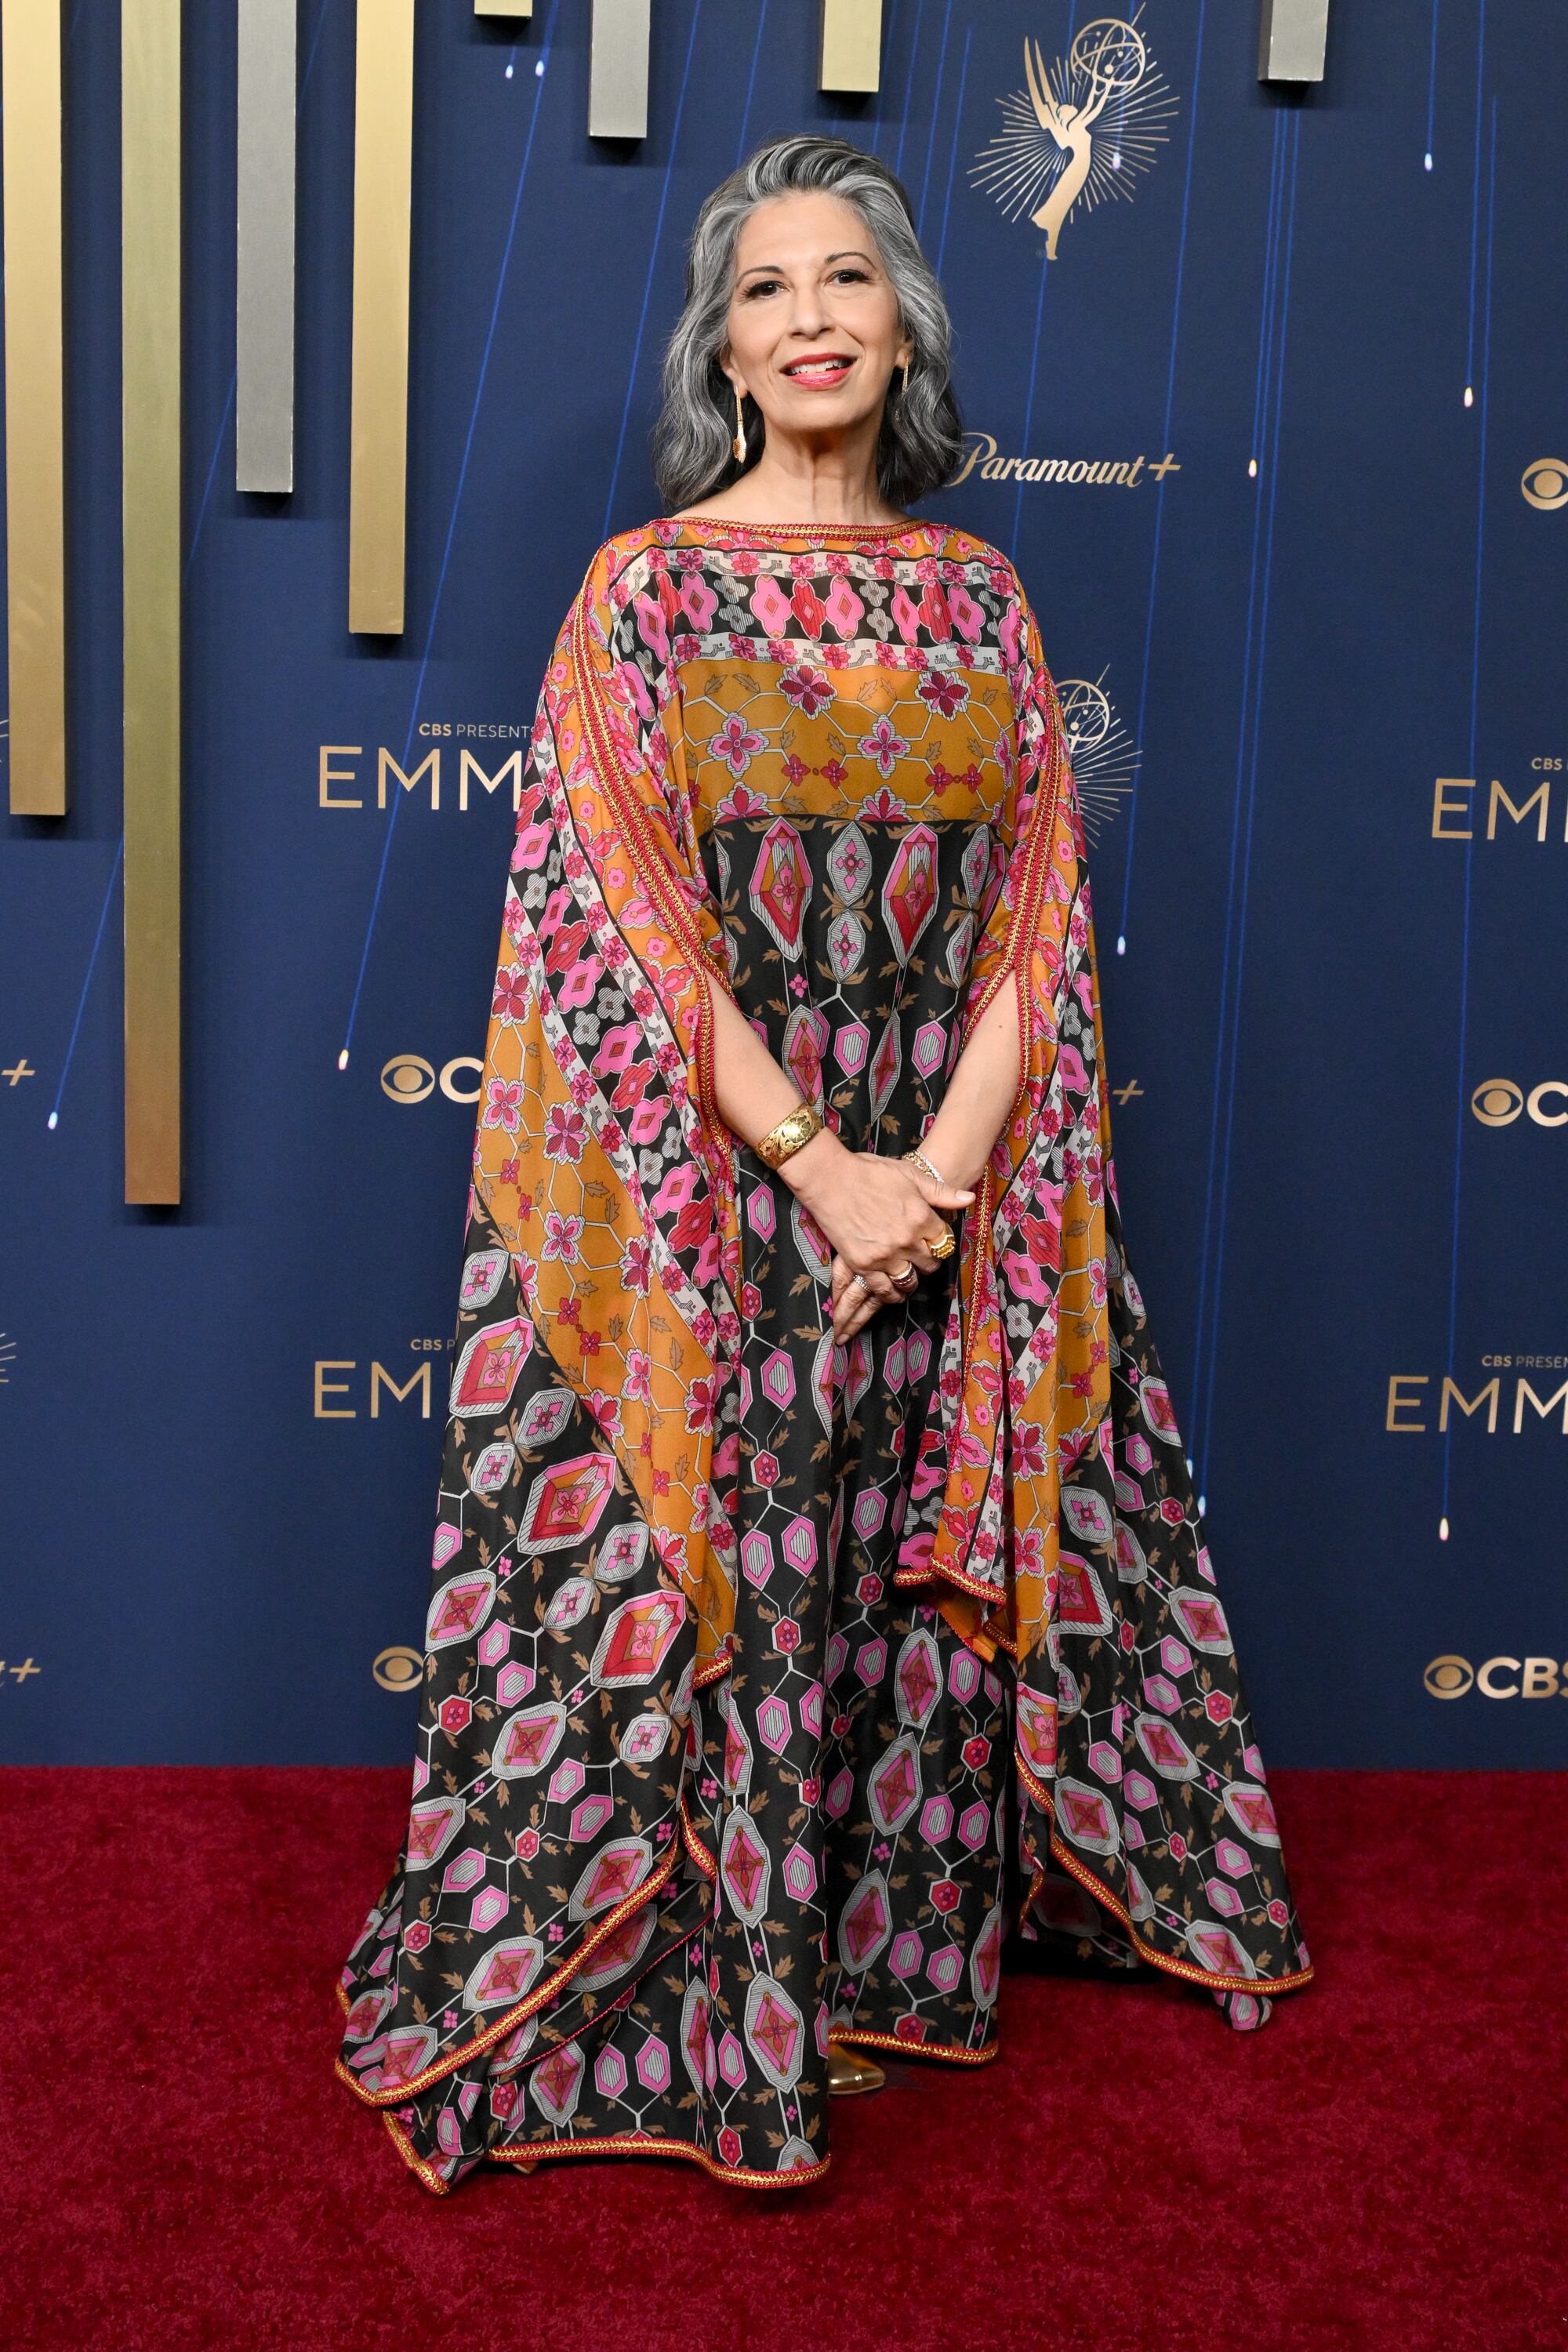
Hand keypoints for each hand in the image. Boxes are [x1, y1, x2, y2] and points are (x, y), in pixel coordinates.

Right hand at [780, 1133, 972, 1341]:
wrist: (829, 1178)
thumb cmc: (869, 1172)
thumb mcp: (910, 1174)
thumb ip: (941, 1192)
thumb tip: (969, 1200)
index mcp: (922, 1217)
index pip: (944, 1240)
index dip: (939, 1240)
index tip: (933, 1239)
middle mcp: (907, 1240)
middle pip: (930, 1263)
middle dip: (929, 1259)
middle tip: (921, 1255)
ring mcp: (885, 1255)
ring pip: (910, 1280)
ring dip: (912, 1278)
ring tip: (908, 1273)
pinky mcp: (863, 1264)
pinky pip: (884, 1289)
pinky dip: (891, 1293)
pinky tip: (893, 1291)